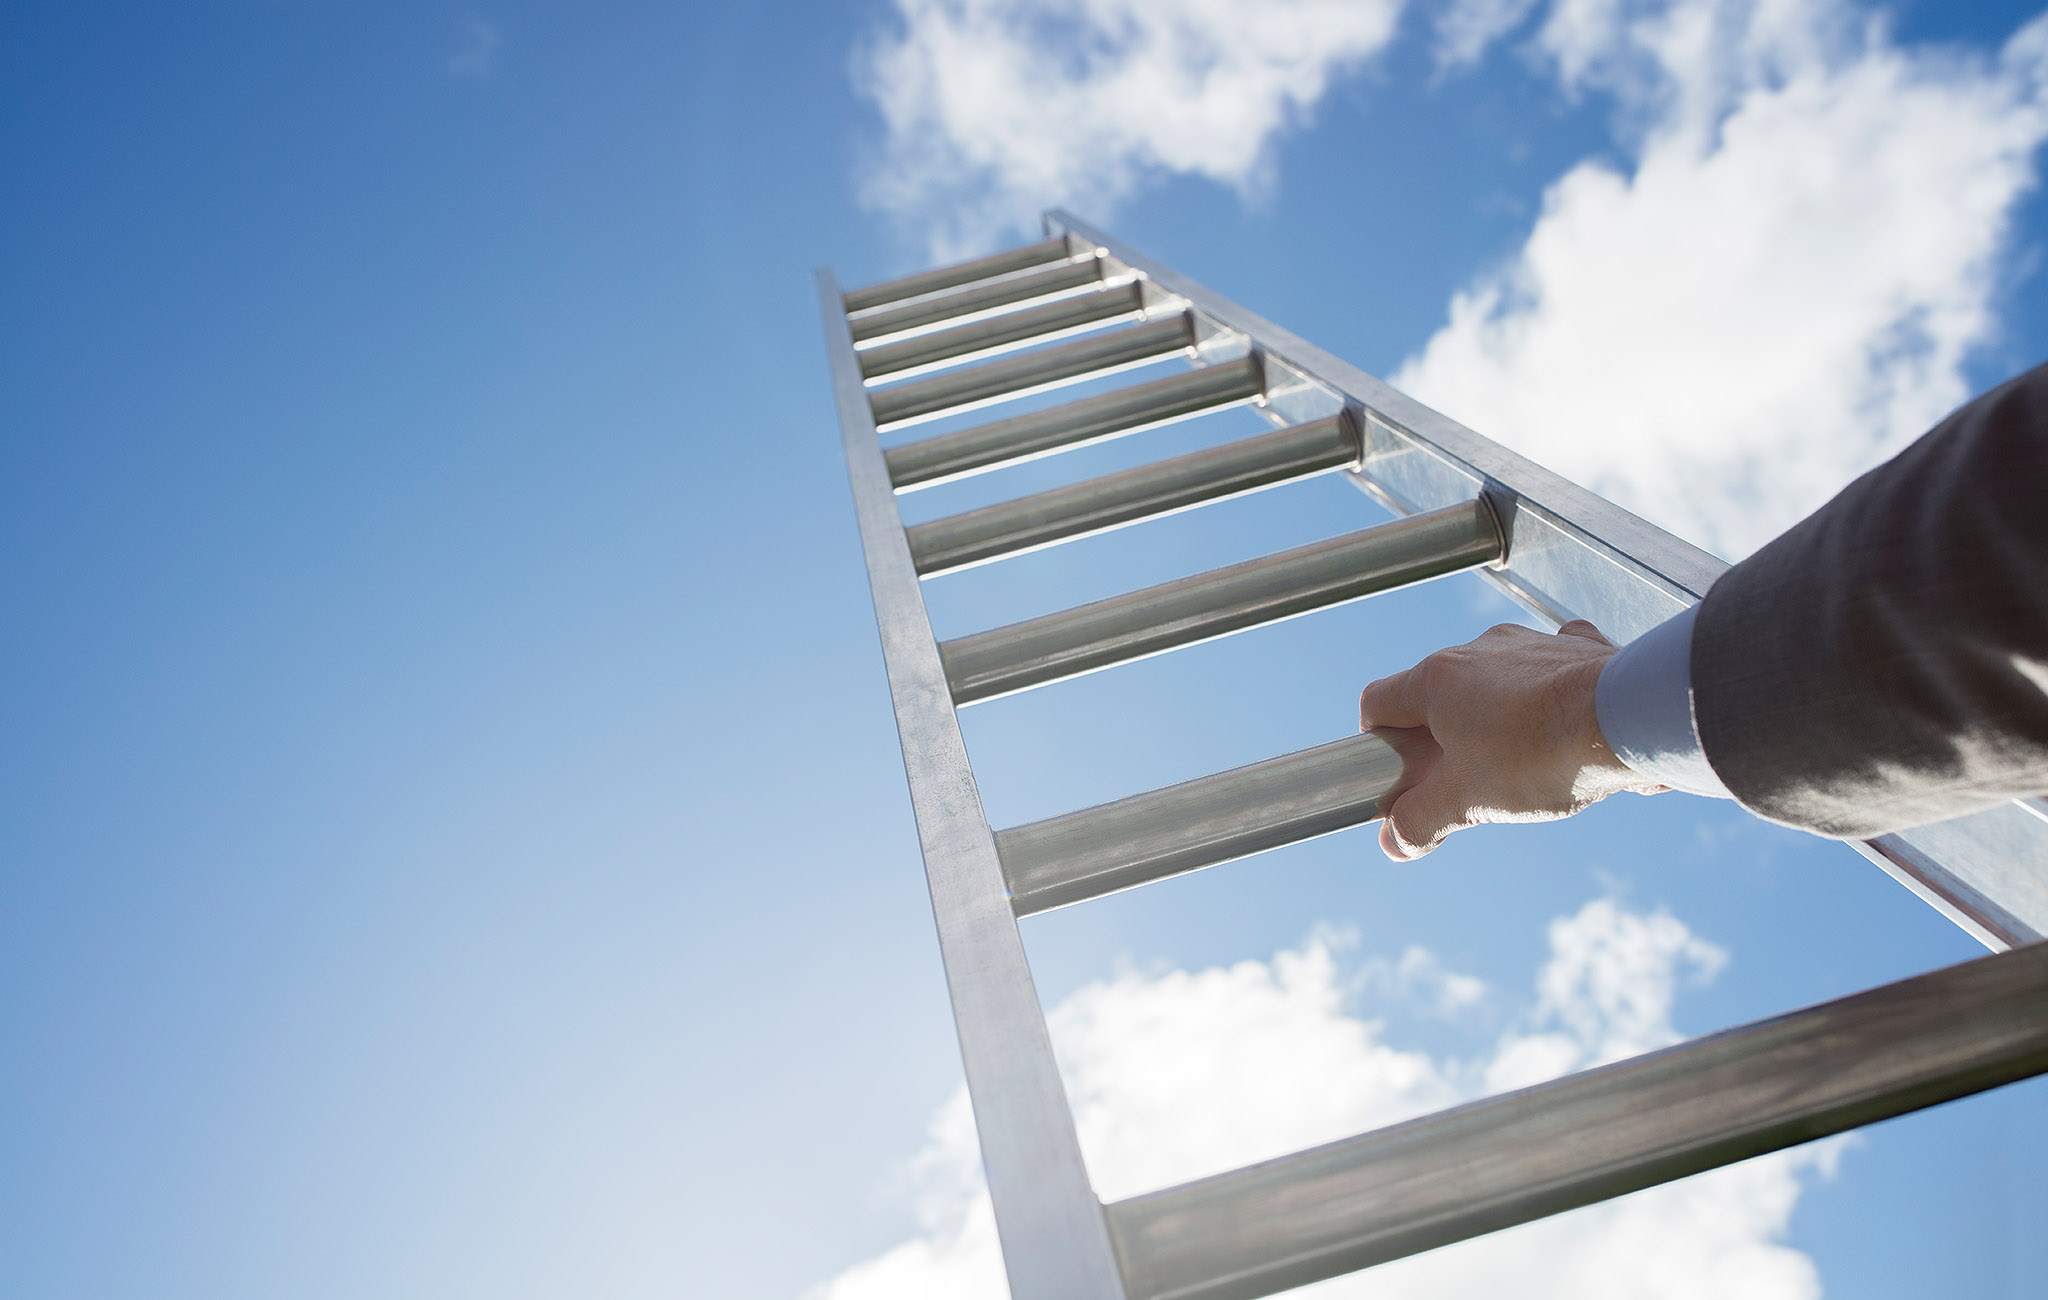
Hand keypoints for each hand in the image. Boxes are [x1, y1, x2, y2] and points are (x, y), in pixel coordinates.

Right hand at [1357, 620, 1664, 860]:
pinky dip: (1549, 696)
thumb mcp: (1468, 801)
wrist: (1632, 719)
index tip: (1400, 775)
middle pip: (1437, 696)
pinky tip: (1568, 727)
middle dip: (1442, 741)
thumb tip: (1394, 840)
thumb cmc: (1541, 754)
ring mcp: (1529, 644)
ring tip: (1526, 765)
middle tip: (1465, 785)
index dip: (1378, 743)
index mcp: (1437, 680)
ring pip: (1493, 682)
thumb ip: (1421, 821)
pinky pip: (1550, 668)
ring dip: (1495, 719)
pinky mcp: (1577, 647)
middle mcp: (1477, 650)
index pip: (1377, 702)